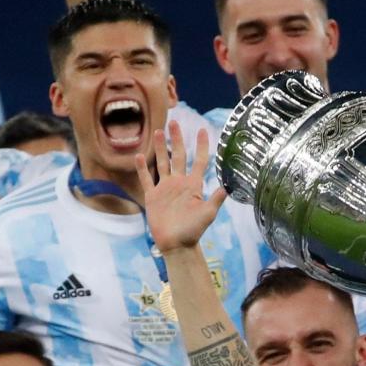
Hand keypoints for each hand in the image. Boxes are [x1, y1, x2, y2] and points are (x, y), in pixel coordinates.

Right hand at [135, 122, 226, 251]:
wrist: (177, 244)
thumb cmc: (194, 230)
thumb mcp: (208, 213)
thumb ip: (215, 199)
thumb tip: (228, 187)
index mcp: (194, 185)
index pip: (199, 161)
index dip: (201, 146)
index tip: (202, 130)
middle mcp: (180, 183)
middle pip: (178, 156)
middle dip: (176, 139)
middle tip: (173, 122)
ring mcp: (165, 188)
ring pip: (162, 162)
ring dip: (159, 147)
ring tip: (156, 131)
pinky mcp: (153, 196)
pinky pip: (146, 178)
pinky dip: (142, 168)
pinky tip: (138, 155)